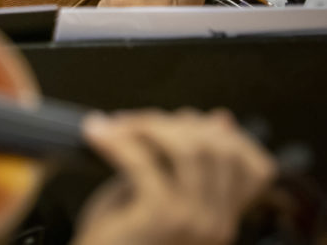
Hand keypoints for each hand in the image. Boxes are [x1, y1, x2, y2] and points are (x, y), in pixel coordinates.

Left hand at [71, 109, 275, 244]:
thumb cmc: (123, 237)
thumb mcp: (161, 194)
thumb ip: (185, 161)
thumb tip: (223, 118)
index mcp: (223, 220)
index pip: (254, 166)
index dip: (219, 133)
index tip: (179, 122)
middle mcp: (217, 224)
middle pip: (218, 148)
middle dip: (176, 122)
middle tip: (134, 121)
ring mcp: (192, 221)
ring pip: (189, 149)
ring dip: (148, 125)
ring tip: (115, 126)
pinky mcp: (159, 218)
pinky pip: (144, 162)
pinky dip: (117, 141)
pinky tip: (97, 135)